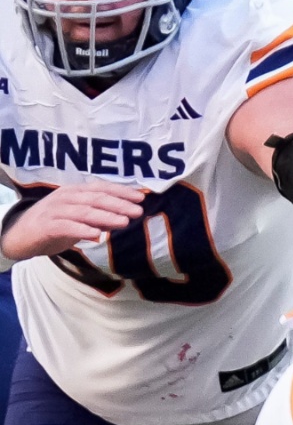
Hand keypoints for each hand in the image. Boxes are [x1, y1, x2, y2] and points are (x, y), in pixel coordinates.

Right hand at [0, 181, 142, 260]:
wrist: (19, 235)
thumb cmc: (54, 225)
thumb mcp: (80, 219)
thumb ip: (100, 217)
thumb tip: (124, 217)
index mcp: (75, 192)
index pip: (101, 188)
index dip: (122, 192)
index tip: (141, 198)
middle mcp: (65, 197)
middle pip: (96, 198)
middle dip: (119, 204)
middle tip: (138, 211)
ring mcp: (54, 211)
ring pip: (84, 212)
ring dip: (105, 216)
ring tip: (124, 222)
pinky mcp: (45, 227)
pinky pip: (66, 227)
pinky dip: (82, 230)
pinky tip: (96, 236)